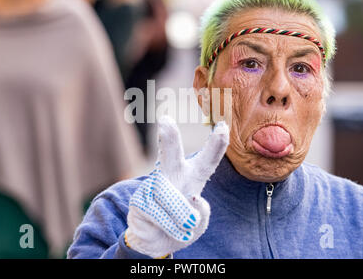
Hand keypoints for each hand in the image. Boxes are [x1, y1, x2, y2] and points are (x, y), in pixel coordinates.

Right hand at [125, 116, 228, 257]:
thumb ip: (202, 212)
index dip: (216, 145)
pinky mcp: (139, 200)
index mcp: (193, 179)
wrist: (154, 243)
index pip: (207, 161)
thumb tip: (193, 199)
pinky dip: (166, 226)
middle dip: (169, 138)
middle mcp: (173, 177)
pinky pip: (156, 214)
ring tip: (184, 226)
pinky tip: (163, 228)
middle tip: (165, 121)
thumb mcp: (199, 223)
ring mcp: (153, 187)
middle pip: (171, 155)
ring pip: (167, 197)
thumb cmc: (180, 227)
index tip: (223, 126)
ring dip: (178, 216)